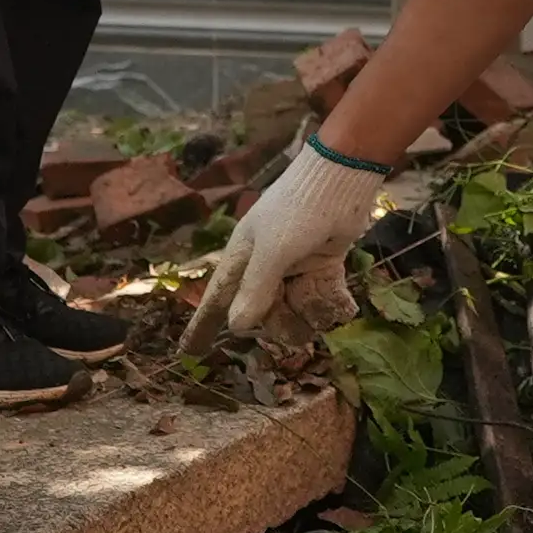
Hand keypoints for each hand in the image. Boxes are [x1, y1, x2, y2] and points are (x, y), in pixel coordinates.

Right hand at [178, 141, 385, 357]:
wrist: (342, 180)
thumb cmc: (297, 210)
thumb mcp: (273, 251)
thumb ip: (256, 289)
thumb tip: (236, 327)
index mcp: (242, 258)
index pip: (217, 298)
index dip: (203, 325)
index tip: (189, 352)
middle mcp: (265, 267)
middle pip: (264, 314)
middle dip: (282, 325)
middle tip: (299, 331)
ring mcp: (294, 268)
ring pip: (295, 309)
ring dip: (311, 314)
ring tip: (324, 309)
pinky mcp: (321, 266)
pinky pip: (319, 297)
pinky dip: (331, 304)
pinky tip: (342, 306)